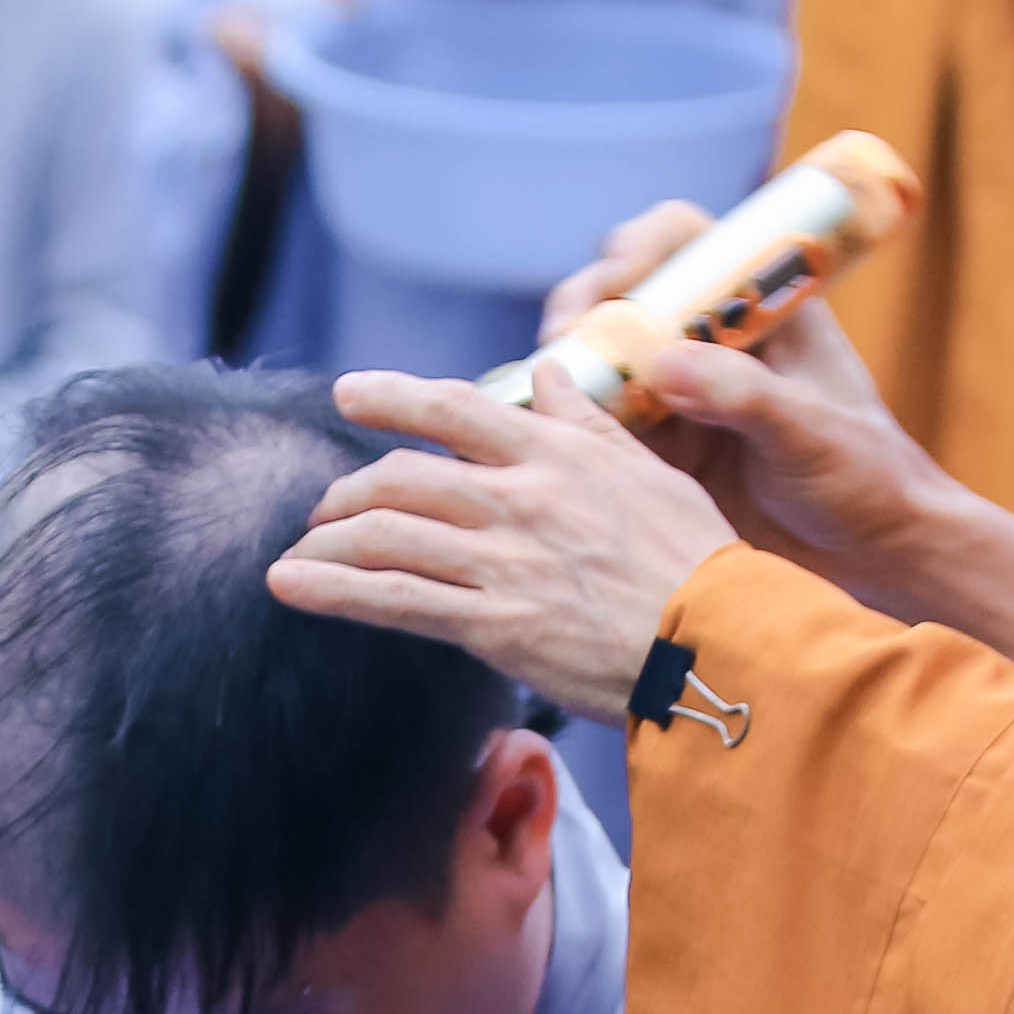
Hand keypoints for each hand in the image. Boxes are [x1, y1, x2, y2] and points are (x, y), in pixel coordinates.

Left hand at [271, 361, 736, 720]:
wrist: (722, 644)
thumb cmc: (701, 565)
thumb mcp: (653, 473)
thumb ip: (589, 423)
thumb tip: (551, 369)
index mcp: (559, 455)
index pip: (456, 409)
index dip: (394, 397)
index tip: (350, 394)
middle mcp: (521, 499)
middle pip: (404, 477)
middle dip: (351, 487)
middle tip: (328, 504)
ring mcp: (503, 562)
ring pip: (387, 534)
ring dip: (331, 540)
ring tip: (304, 550)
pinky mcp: (493, 625)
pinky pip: (394, 599)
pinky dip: (333, 590)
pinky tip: (291, 585)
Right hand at [519, 203, 1013, 683]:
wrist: (874, 557)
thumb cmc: (867, 479)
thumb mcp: (811, 432)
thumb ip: (743, 395)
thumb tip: (662, 365)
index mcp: (762, 305)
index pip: (686, 240)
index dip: (643, 249)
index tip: (618, 285)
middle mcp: (713, 338)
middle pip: (625, 291)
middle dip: (586, 306)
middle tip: (566, 341)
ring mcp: (682, 391)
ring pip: (602, 355)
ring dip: (570, 365)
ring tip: (550, 394)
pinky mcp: (661, 447)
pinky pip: (601, 420)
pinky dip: (573, 422)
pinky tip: (556, 440)